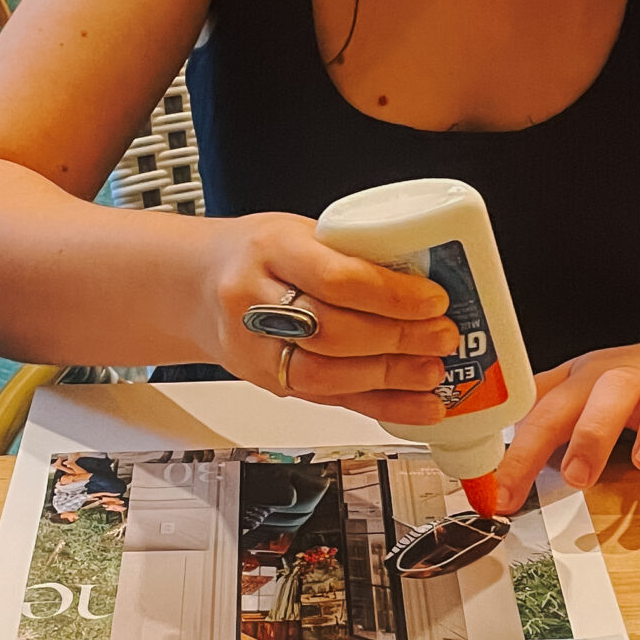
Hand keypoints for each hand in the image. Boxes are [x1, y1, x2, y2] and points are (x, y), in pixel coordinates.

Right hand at [202, 211, 457, 422]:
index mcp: (270, 249)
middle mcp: (253, 301)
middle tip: (442, 336)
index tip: (433, 300)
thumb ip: (354, 253)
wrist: (197, 285)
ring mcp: (255, 349)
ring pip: (326, 374)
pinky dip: (381, 407)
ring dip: (390, 377)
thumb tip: (428, 277)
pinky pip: (330, 401)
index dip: (391, 294)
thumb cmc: (257, 254)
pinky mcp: (269, 383)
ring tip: (433, 372)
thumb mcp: (302, 232)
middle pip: (331, 330)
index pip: (336, 277)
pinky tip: (418, 407)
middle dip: (397, 338)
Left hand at [497, 331, 639, 508]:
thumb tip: (488, 471)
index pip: (548, 410)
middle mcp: (637, 377)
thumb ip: (542, 424)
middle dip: (592, 431)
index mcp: (592, 379)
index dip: (522, 452)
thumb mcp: (582, 393)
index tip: (502, 498)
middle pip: (609, 388)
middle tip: (579, 475)